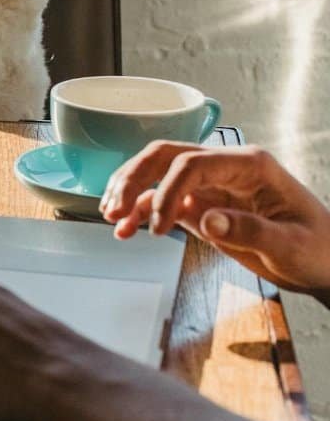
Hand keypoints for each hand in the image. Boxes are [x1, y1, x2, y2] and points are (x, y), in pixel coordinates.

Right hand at [101, 142, 329, 298]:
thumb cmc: (319, 249)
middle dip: (133, 179)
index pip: (191, 163)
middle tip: (113, 209)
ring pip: (156, 173)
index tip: (159, 228)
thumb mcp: (291, 245)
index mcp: (249, 165)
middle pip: (165, 157)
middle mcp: (224, 168)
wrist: (327, 263)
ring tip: (111, 217)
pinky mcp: (201, 205)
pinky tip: (125, 230)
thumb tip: (206, 219)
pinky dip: (140, 212)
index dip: (168, 192)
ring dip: (130, 191)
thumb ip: (250, 230)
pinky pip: (162, 200)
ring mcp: (210, 185)